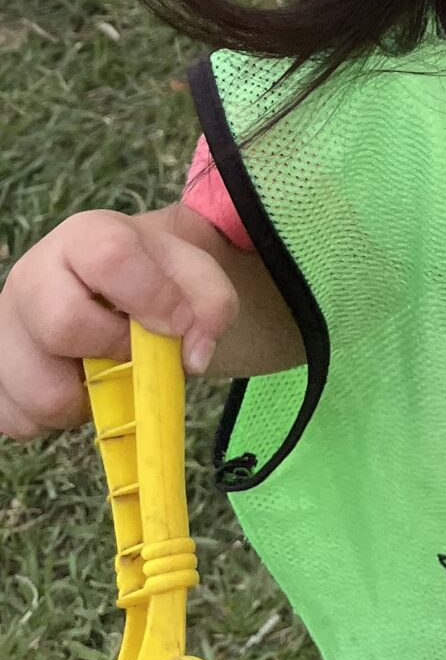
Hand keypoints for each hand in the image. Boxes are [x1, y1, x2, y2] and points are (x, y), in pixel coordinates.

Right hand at [0, 213, 237, 438]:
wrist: (118, 289)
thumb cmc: (154, 278)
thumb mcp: (193, 274)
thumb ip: (210, 303)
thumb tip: (193, 356)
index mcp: (84, 237)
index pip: (110, 258)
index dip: (150, 297)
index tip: (175, 322)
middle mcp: (31, 276)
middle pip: (62, 326)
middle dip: (112, 349)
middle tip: (132, 349)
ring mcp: (4, 328)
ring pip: (39, 391)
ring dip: (87, 398)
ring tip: (102, 371)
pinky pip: (20, 421)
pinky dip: (58, 420)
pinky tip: (76, 387)